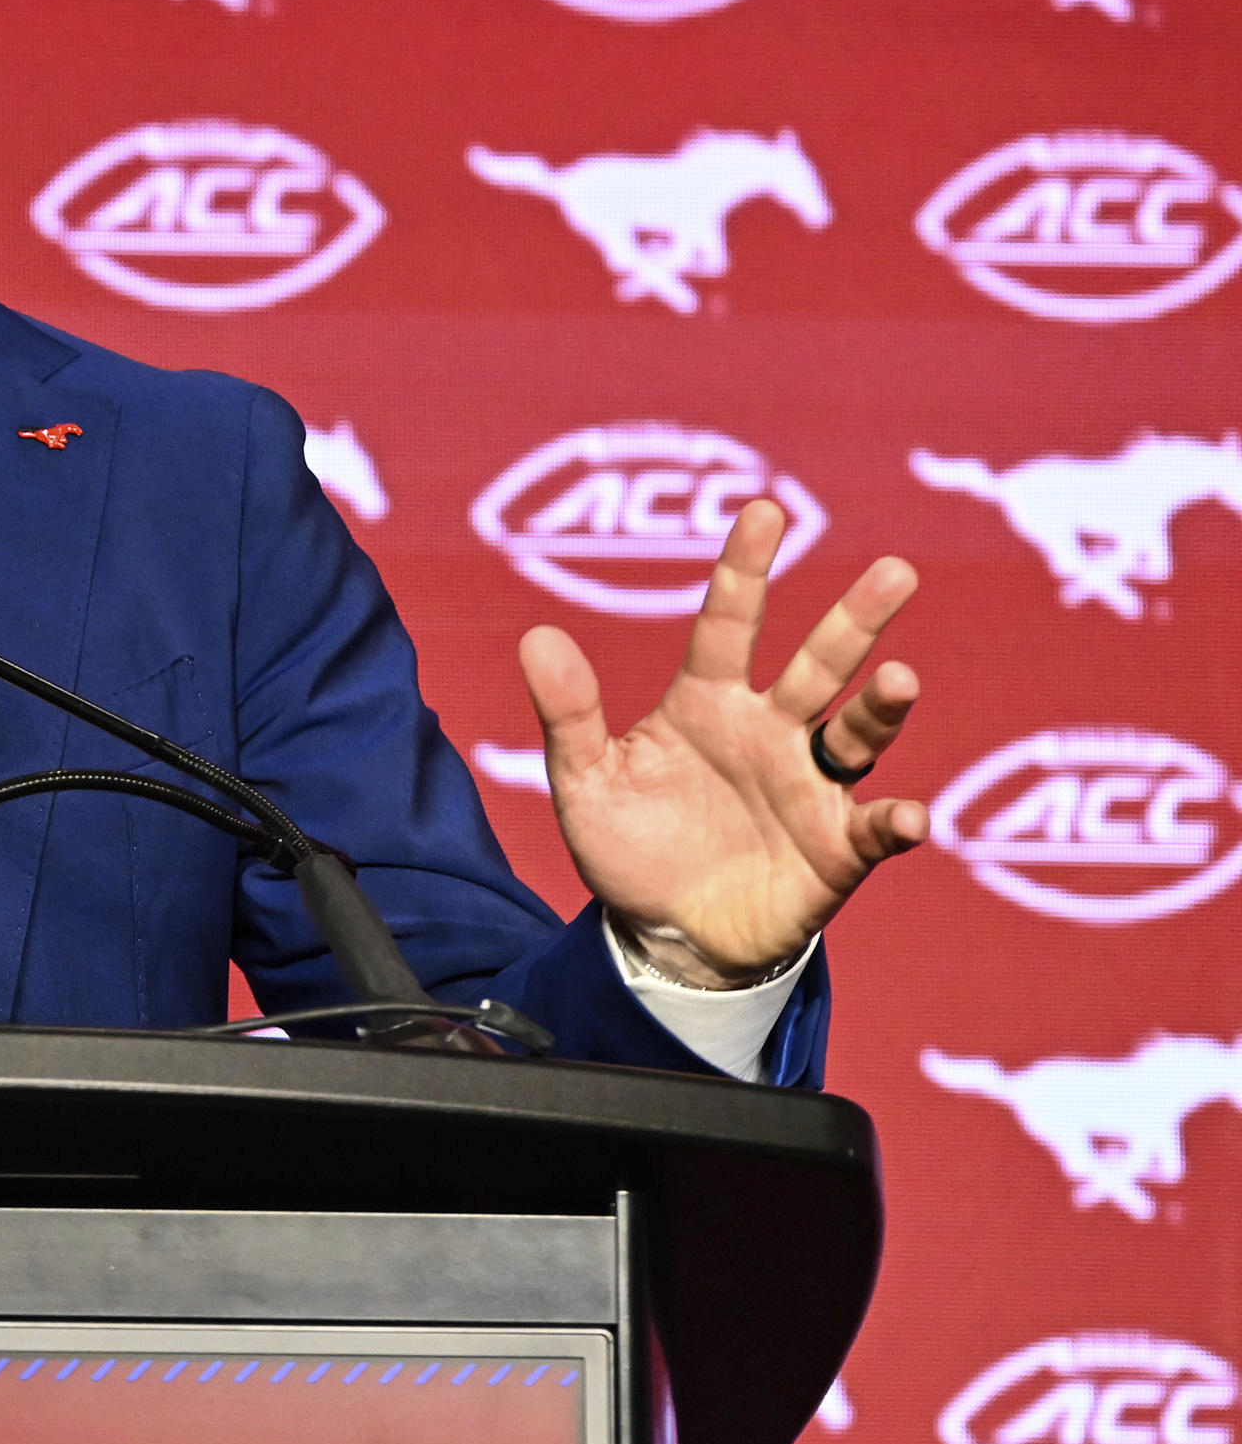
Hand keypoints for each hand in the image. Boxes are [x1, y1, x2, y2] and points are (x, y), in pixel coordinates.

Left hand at [523, 499, 930, 983]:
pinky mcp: (836, 848)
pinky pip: (873, 828)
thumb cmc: (629, 847)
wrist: (663, 934)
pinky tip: (908, 816)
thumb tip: (536, 637)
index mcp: (707, 703)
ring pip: (857, 732)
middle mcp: (770, 731)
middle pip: (817, 663)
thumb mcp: (585, 781)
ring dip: (880, 706)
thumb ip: (568, 714)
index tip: (765, 509)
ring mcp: (809, 786)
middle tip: (895, 570)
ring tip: (900, 678)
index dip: (746, 569)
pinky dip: (895, 820)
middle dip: (854, 618)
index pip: (729, 624)